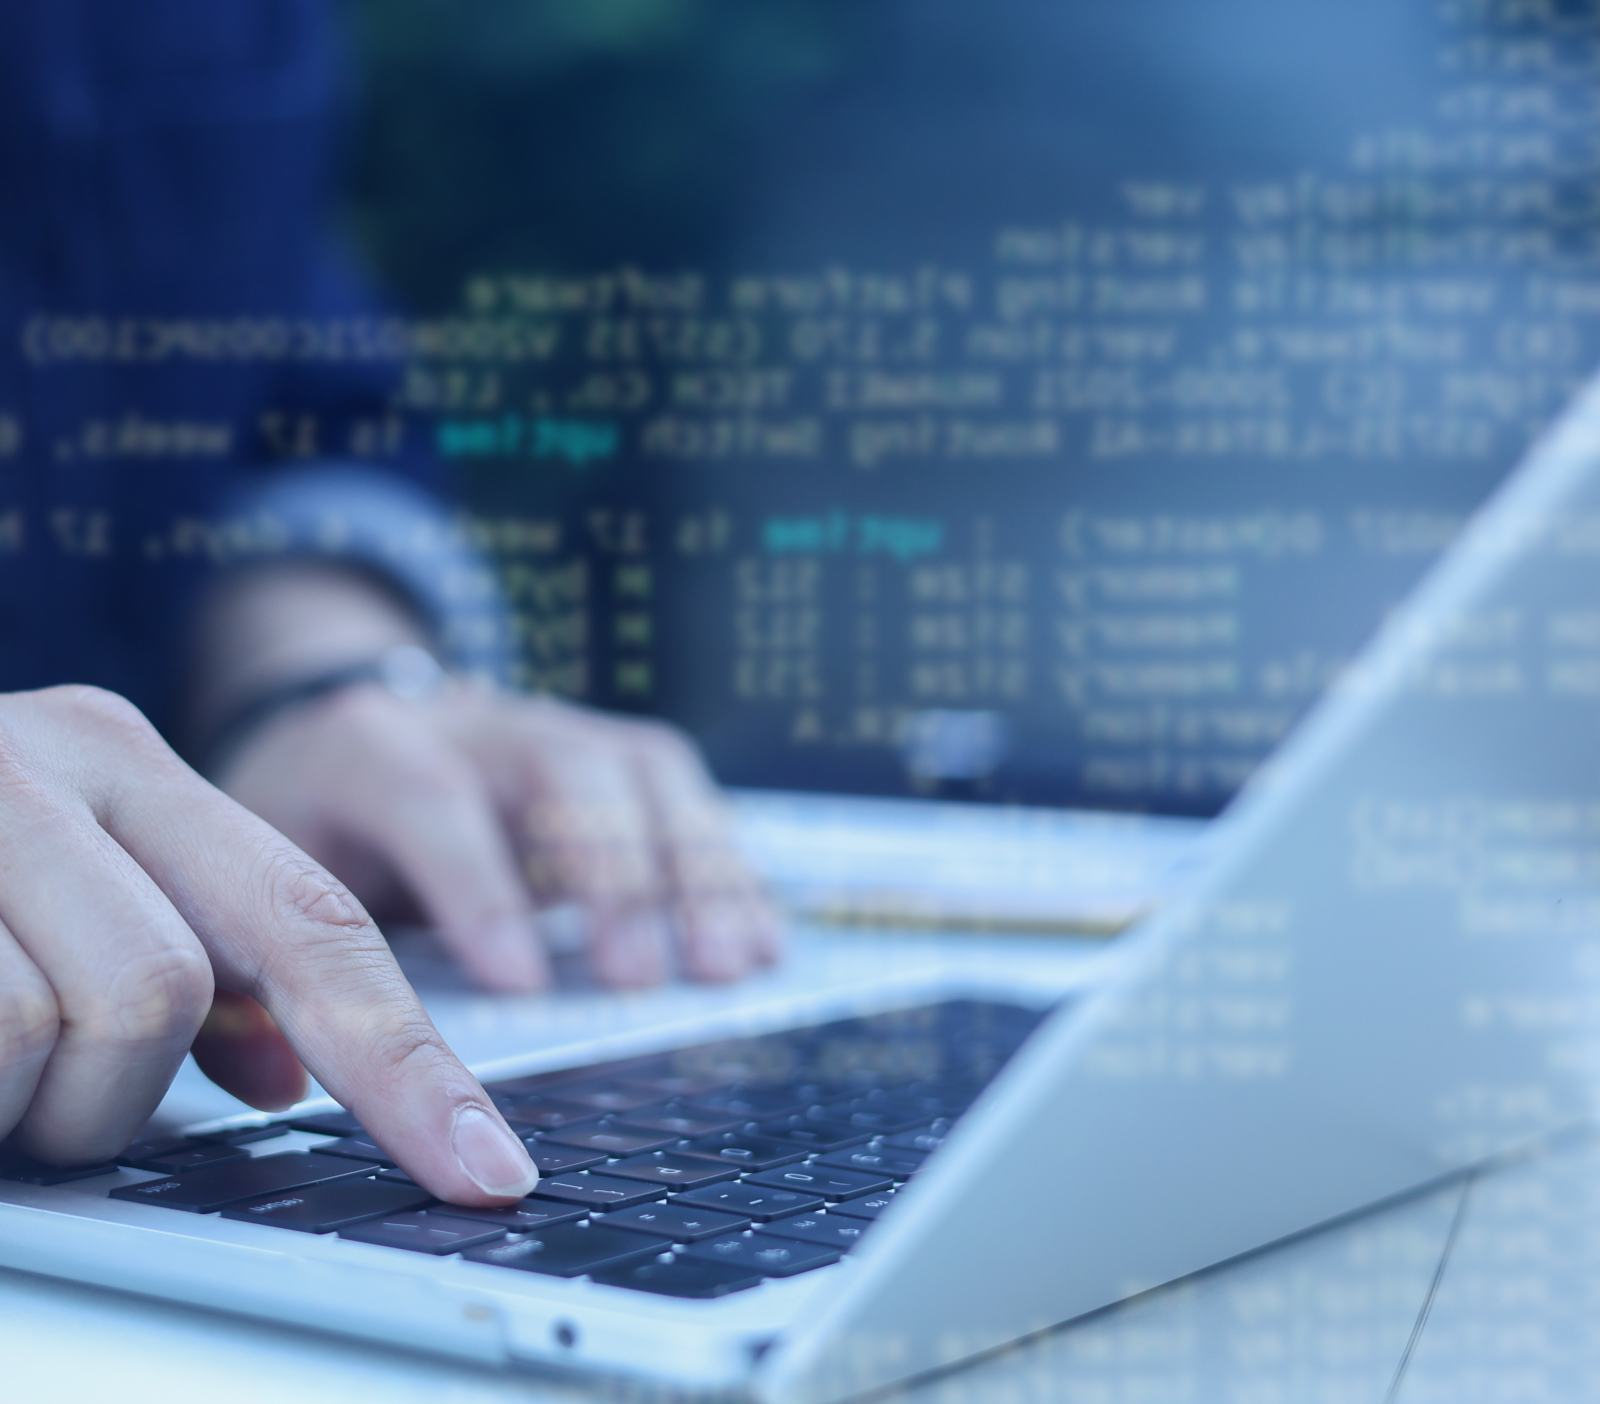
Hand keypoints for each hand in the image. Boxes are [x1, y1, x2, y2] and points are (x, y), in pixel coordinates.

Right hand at [0, 685, 539, 1199]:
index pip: (316, 923)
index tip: (485, 1173)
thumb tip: (290, 1075)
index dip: (411, 1066)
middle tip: (50, 1102)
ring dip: (19, 1105)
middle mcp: (42, 756)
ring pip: (61, 1030)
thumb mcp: (65, 886)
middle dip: (114, 1095)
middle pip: (170, 989)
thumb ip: (188, 956)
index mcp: (124, 757)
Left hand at [214, 682, 782, 991]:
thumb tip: (311, 1080)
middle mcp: (474, 722)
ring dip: (696, 870)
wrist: (343, 733)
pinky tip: (758, 938)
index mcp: (367, 746)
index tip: (517, 984)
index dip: (476, 886)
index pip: (427, 797)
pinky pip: (687, 793)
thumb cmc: (310, 836)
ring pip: (642, 769)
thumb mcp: (265, 884)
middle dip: (609, 873)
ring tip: (727, 966)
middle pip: (560, 767)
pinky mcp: (614, 752)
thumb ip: (283, 966)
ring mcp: (555, 726)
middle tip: (635, 980)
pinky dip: (729, 866)